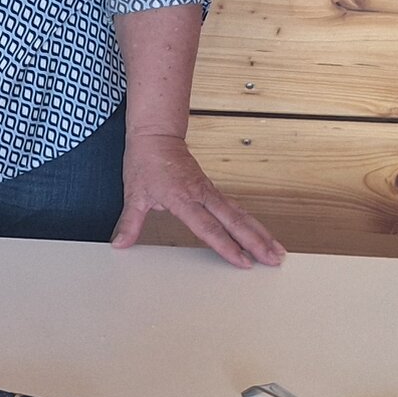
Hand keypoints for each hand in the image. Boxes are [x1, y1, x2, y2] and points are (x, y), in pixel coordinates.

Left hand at [111, 130, 284, 268]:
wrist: (156, 135)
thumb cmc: (145, 161)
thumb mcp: (133, 193)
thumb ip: (129, 222)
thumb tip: (120, 244)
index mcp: (183, 198)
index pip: (208, 227)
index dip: (226, 245)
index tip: (243, 261)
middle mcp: (202, 194)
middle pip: (235, 221)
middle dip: (256, 242)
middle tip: (274, 260)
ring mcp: (210, 192)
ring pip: (241, 215)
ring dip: (260, 233)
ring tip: (277, 252)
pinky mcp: (213, 190)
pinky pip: (236, 209)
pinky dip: (251, 223)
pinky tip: (261, 235)